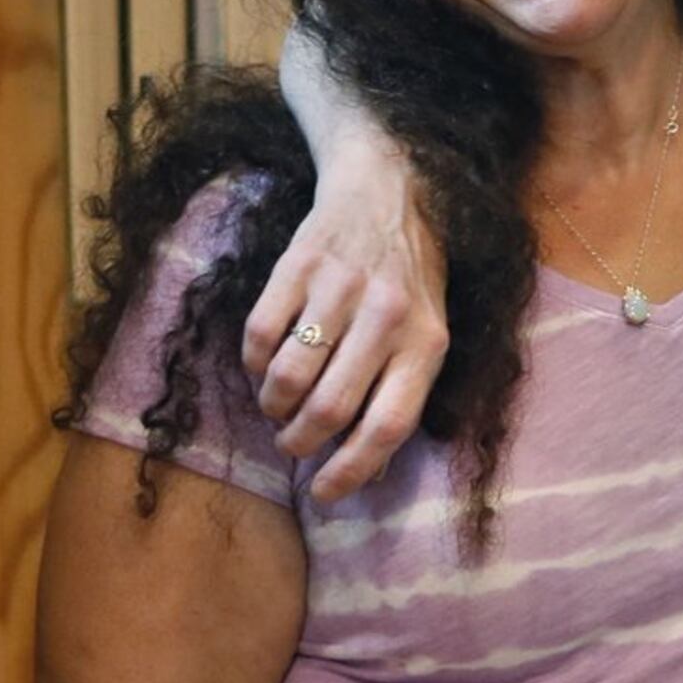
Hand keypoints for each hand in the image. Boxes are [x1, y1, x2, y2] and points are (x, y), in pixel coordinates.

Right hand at [238, 140, 448, 496]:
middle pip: (329, 408)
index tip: (323, 493)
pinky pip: (260, 335)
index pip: (387, 425)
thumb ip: (402, 396)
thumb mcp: (428, 334)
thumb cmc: (410, 278)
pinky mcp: (297, 265)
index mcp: (426, 342)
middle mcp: (386, 317)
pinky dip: (254, 366)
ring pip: (289, 376)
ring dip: (273, 408)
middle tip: (292, 445)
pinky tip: (264, 368)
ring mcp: (340, 288)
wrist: (385, 189)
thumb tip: (370, 472)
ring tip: (277, 409)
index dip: (351, 470)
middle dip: (300, 442)